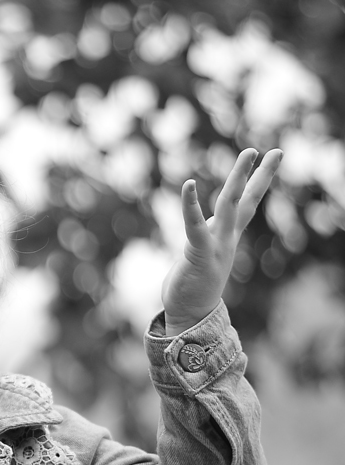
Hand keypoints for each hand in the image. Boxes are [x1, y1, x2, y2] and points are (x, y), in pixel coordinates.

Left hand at [162, 148, 281, 335]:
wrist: (190, 314)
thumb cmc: (194, 282)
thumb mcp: (203, 250)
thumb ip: (206, 231)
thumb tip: (205, 217)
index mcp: (228, 236)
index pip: (248, 203)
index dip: (259, 179)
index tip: (271, 157)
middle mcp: (227, 237)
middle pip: (246, 200)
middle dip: (259, 174)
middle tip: (275, 150)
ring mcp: (216, 245)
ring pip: (229, 205)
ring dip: (239, 178)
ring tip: (249, 153)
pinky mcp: (198, 252)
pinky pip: (195, 224)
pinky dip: (191, 204)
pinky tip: (190, 184)